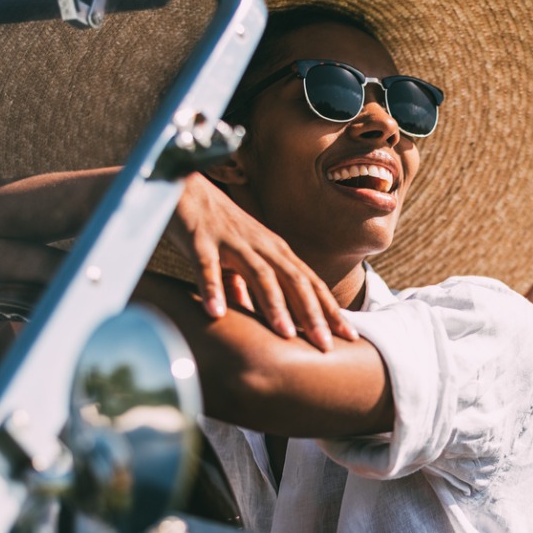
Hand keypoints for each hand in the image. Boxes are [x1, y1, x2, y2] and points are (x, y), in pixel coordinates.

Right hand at [166, 173, 357, 350]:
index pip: (310, 284)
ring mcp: (233, 241)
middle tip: (326, 346)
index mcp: (276, 251)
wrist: (183, 187)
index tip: (349, 336)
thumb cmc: (216, 228)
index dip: (330, 310)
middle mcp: (261, 245)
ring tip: (285, 335)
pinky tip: (216, 314)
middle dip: (312, 314)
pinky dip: (212, 288)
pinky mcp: (201, 239)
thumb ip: (247, 289)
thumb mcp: (239, 262)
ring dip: (273, 305)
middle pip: (294, 281)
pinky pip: (208, 266)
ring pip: (259, 274)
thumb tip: (257, 319)